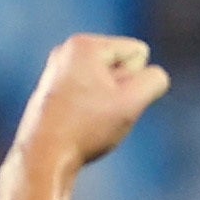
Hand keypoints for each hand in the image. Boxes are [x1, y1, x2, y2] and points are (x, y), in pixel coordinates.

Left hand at [10, 34, 168, 173]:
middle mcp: (67, 50)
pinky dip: (89, 109)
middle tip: (101, 112)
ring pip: (104, 83)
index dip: (136, 82)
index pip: (138, 53)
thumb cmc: (87, 127)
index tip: (113, 101)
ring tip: (88, 120)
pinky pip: (88, 95)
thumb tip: (154, 75)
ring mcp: (56, 69)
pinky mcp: (51, 90)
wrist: (44, 155)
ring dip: (107, 102)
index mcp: (85, 44)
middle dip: (121, 90)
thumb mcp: (133, 102)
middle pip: (120, 66)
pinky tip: (77, 125)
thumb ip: (154, 81)